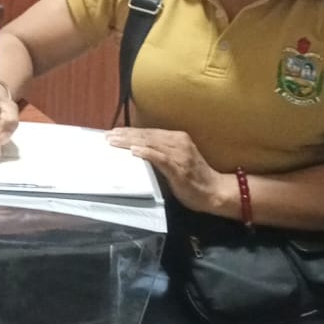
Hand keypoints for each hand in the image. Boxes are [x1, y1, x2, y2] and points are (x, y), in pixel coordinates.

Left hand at [107, 127, 230, 213]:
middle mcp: (178, 142)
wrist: (215, 192)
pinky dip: (147, 153)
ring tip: (115, 141)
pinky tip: (134, 151)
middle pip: (147, 136)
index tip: (114, 132)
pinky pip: (160, 158)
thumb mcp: (176, 161)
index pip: (149, 132)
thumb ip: (161, 154)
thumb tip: (137, 152)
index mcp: (177, 138)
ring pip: (151, 144)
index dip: (131, 131)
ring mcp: (179, 155)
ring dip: (131, 141)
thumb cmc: (194, 179)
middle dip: (126, 135)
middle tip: (108, 135)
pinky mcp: (179, 169)